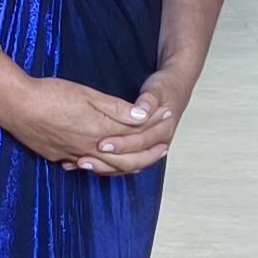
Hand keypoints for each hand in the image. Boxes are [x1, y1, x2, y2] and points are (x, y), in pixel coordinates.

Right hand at [0, 65, 170, 174]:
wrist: (15, 105)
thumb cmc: (50, 94)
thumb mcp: (87, 95)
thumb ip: (116, 108)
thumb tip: (143, 115)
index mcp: (99, 131)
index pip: (136, 134)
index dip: (155, 126)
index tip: (168, 117)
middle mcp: (89, 149)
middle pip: (127, 160)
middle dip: (149, 155)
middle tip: (164, 148)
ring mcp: (73, 156)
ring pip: (108, 169)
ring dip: (128, 165)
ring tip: (141, 160)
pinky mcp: (59, 157)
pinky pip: (87, 168)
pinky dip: (102, 169)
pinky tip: (104, 164)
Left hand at [89, 62, 198, 177]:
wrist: (175, 90)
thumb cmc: (164, 89)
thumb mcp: (157, 90)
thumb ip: (149, 100)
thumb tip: (142, 111)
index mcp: (163, 130)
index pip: (141, 142)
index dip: (121, 144)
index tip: (101, 144)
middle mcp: (158, 144)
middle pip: (133, 159)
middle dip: (108, 160)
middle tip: (85, 159)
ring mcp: (150, 149)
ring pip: (128, 165)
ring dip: (105, 167)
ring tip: (83, 163)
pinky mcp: (142, 150)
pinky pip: (125, 163)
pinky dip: (108, 166)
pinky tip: (89, 163)